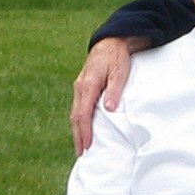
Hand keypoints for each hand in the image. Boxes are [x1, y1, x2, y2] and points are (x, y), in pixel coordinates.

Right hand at [70, 37, 143, 153]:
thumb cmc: (117, 56)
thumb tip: (108, 109)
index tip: (87, 146)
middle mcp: (80, 86)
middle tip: (81, 153)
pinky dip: (79, 120)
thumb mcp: (120, 71)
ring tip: (81, 145)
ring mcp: (80, 86)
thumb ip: (114, 90)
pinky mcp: (83, 86)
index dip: (84, 131)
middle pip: (75, 116)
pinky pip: (78, 106)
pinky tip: (83, 128)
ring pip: (75, 112)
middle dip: (78, 135)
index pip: (82, 113)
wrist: (110, 41)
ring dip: (77, 129)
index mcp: (88, 85)